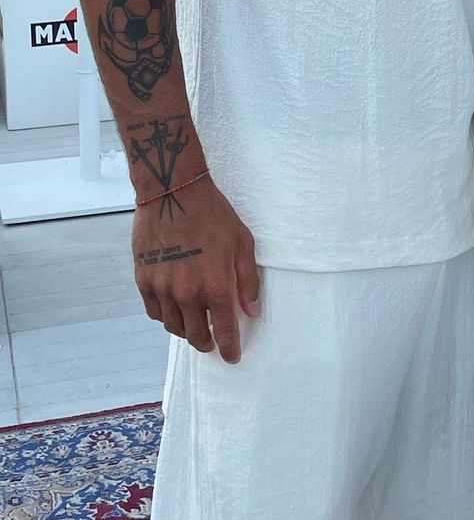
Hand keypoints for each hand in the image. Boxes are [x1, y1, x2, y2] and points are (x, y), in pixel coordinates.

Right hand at [132, 178, 259, 363]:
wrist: (174, 193)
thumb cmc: (213, 215)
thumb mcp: (243, 243)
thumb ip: (248, 280)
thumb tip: (251, 310)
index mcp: (216, 286)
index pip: (224, 331)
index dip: (229, 348)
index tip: (232, 357)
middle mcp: (188, 294)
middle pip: (195, 336)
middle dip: (206, 343)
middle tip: (212, 342)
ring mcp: (162, 288)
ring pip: (174, 326)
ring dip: (186, 330)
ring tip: (194, 325)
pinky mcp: (144, 280)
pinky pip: (155, 312)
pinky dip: (166, 316)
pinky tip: (174, 308)